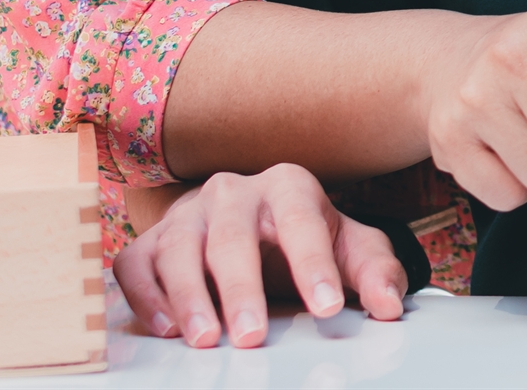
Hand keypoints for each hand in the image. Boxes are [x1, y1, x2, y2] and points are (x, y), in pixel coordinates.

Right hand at [112, 164, 406, 348]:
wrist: (258, 225)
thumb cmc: (306, 238)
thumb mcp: (350, 249)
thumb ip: (375, 272)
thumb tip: (389, 305)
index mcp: (288, 186)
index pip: (301, 221)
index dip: (314, 263)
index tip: (327, 307)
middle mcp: (233, 192)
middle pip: (232, 235)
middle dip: (241, 288)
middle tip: (253, 335)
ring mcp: (188, 213)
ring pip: (178, 247)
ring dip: (189, 295)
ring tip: (206, 338)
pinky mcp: (153, 239)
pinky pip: (137, 263)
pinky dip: (146, 295)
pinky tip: (166, 327)